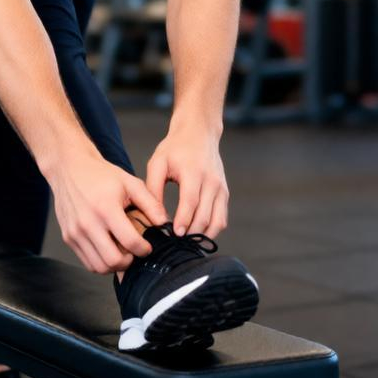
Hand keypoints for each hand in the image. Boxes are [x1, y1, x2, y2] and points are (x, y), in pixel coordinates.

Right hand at [44, 147, 168, 273]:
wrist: (69, 168)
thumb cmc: (100, 174)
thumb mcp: (129, 182)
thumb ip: (150, 203)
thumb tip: (164, 223)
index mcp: (106, 208)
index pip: (130, 242)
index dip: (144, 249)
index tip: (147, 246)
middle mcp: (88, 223)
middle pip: (113, 261)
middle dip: (129, 262)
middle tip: (134, 252)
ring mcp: (75, 232)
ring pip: (99, 267)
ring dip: (114, 265)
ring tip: (121, 252)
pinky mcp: (68, 237)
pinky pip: (87, 262)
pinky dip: (100, 263)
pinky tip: (107, 249)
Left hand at [145, 117, 227, 239]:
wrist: (198, 133)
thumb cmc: (174, 148)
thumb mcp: (158, 163)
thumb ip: (153, 188)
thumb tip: (153, 215)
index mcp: (193, 172)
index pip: (191, 202)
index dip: (183, 221)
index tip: (174, 235)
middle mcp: (211, 181)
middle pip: (205, 216)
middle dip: (191, 234)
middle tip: (176, 245)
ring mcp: (221, 188)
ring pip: (217, 221)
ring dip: (203, 236)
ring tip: (186, 244)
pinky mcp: (224, 193)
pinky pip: (222, 218)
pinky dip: (211, 230)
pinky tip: (197, 235)